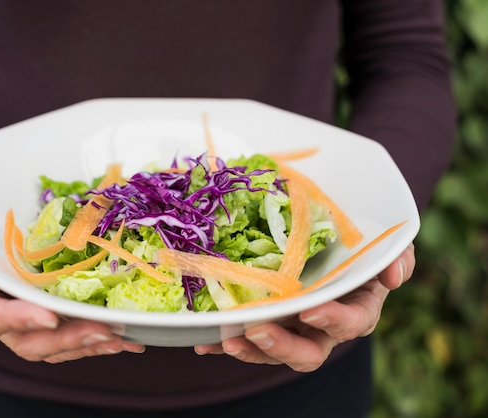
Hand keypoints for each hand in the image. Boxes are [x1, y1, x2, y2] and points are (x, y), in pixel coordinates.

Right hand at [0, 195, 143, 362]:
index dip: (19, 319)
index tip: (49, 316)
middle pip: (28, 340)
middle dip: (67, 339)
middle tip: (103, 330)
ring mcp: (17, 313)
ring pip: (51, 343)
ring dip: (87, 343)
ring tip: (121, 337)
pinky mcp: (38, 306)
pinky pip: (64, 331)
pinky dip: (93, 336)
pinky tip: (124, 335)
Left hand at [194, 244, 415, 369]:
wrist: (331, 245)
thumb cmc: (360, 247)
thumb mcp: (385, 244)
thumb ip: (397, 255)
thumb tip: (393, 275)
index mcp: (356, 309)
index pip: (351, 322)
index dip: (333, 320)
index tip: (311, 310)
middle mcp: (324, 328)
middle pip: (308, 351)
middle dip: (283, 345)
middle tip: (258, 329)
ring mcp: (294, 329)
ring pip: (274, 351)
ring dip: (251, 350)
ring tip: (227, 339)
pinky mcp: (269, 325)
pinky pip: (248, 340)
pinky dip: (226, 344)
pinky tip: (205, 343)